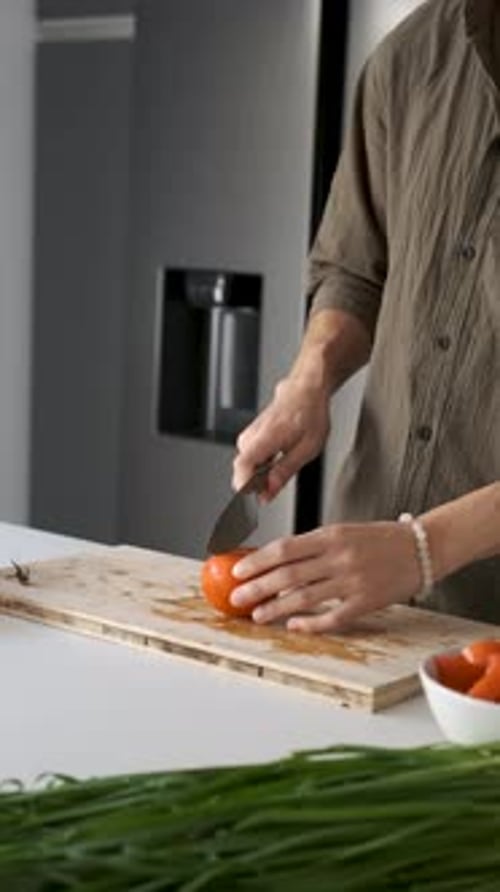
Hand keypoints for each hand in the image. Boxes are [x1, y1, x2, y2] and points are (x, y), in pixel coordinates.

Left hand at [230, 522, 420, 632]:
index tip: (237, 570)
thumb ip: (313, 548)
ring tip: (257, 615)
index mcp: (331, 535)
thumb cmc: (379, 539)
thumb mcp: (343, 532)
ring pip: (304, 598)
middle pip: (288, 575)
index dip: (257, 561)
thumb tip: (277, 566)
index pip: (284, 548)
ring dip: (276, 609)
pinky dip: (311, 624)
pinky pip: (332, 618)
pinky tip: (294, 626)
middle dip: (257, 587)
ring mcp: (353, 581)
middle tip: (237, 598)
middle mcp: (339, 557)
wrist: (421, 548)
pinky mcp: (366, 602)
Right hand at [232, 376, 329, 499]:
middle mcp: (251, 436)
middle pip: (243, 471)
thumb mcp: (307, 449)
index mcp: (266, 438)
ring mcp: (248, 435)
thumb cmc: (309, 414)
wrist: (305, 391)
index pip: (242, 467)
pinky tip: (276, 463)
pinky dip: (261, 467)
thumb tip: (268, 493)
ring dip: (261, 475)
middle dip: (258, 484)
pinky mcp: (250, 436)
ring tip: (281, 468)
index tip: (256, 498)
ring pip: (246, 467)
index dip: (246, 486)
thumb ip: (284, 472)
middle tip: (276, 486)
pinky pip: (250, 459)